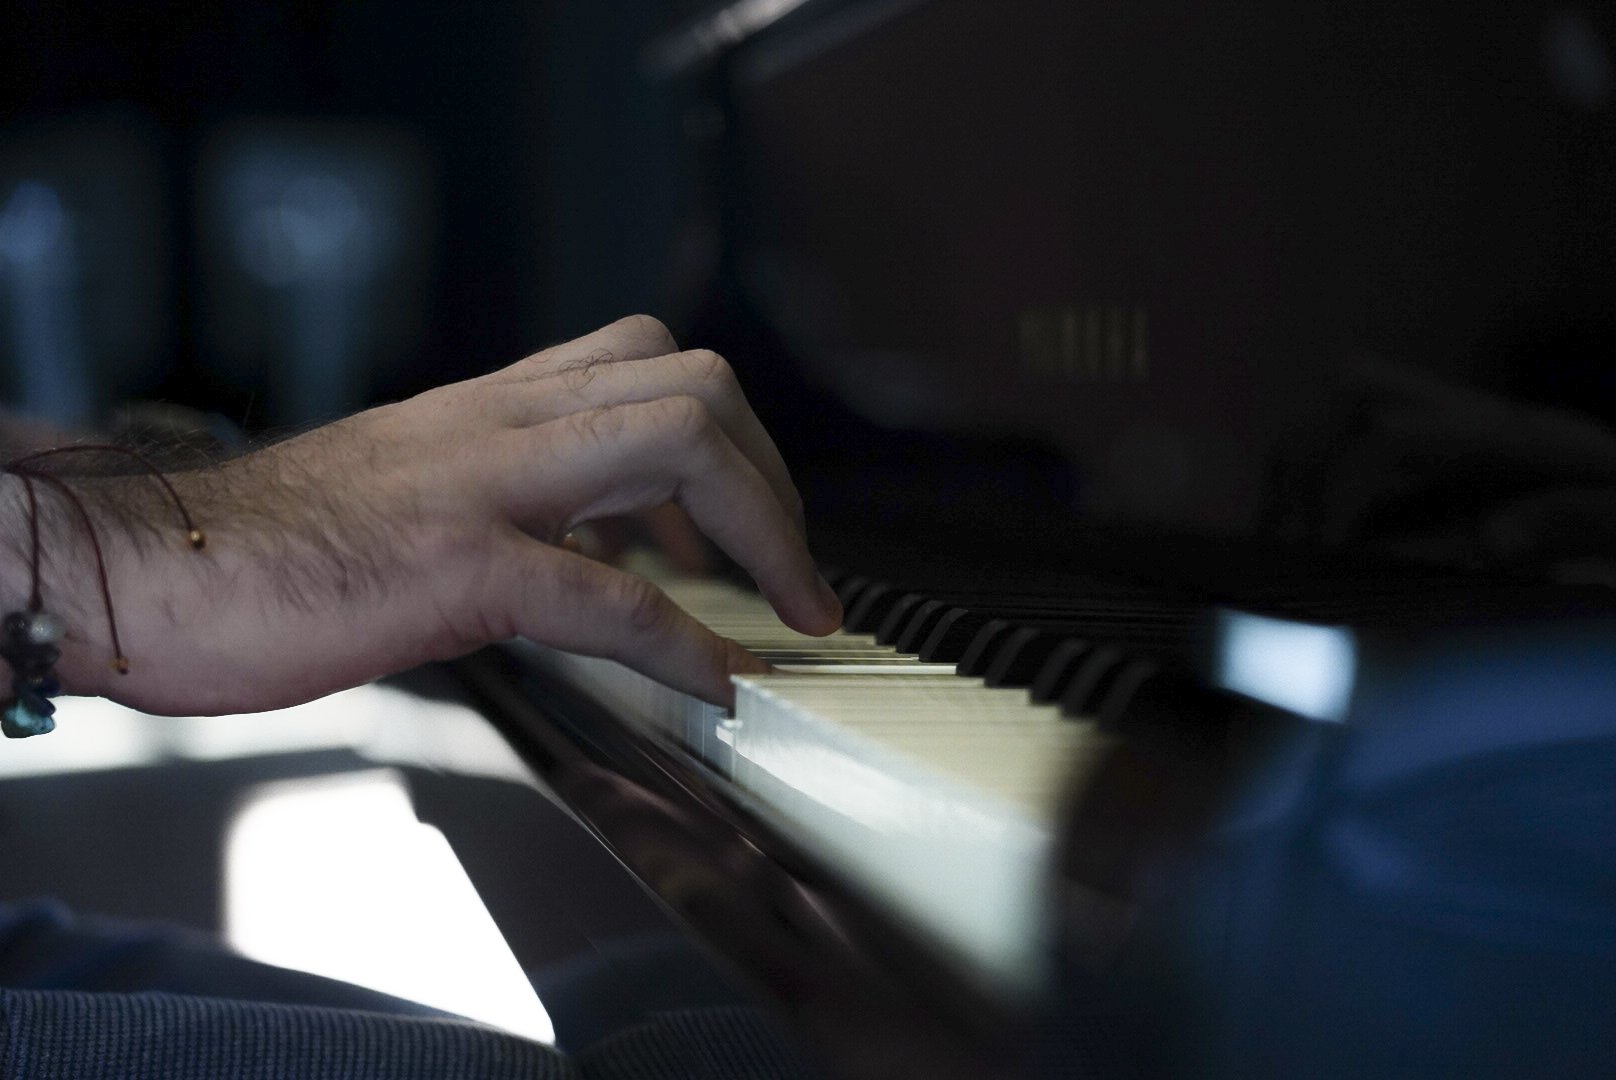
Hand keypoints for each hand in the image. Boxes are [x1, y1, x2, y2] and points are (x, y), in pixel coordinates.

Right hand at [26, 316, 841, 714]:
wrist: (142, 565)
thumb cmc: (265, 546)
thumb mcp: (410, 492)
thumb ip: (503, 499)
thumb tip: (591, 555)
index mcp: (489, 409)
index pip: (648, 364)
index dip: (729, 439)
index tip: (750, 530)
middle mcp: (498, 423)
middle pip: (696, 382)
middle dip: (775, 480)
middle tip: (793, 573)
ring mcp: (481, 482)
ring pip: (677, 442)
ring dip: (765, 532)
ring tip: (789, 612)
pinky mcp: (453, 564)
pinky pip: (608, 595)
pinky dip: (684, 645)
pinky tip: (716, 686)